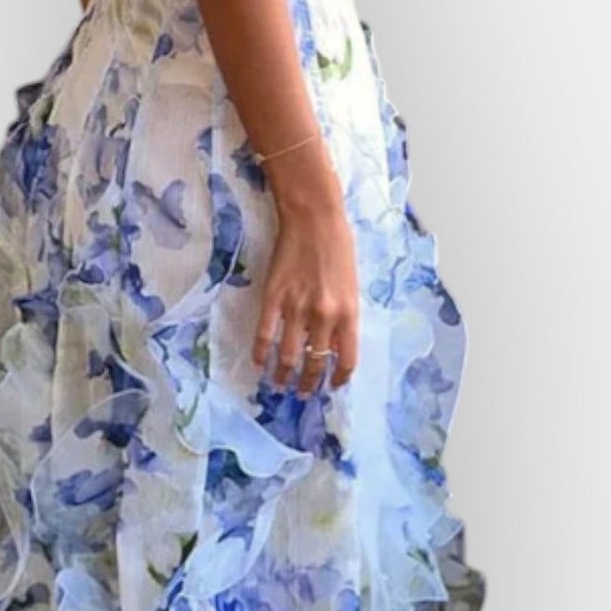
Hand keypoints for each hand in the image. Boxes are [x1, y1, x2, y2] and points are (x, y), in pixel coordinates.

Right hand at [253, 192, 358, 394]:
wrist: (314, 218)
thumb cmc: (338, 246)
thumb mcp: (351, 286)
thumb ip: (344, 317)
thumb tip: (332, 346)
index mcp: (349, 313)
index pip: (346, 360)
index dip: (338, 379)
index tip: (332, 386)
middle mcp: (324, 316)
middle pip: (316, 363)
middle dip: (309, 384)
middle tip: (303, 393)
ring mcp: (297, 308)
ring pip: (289, 356)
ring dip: (284, 376)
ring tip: (280, 385)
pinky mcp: (273, 298)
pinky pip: (265, 335)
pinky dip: (261, 353)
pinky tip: (259, 363)